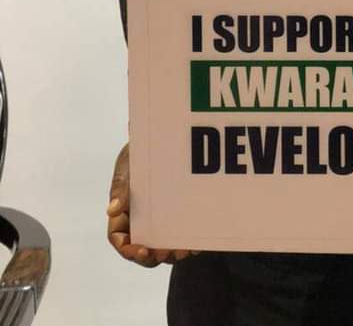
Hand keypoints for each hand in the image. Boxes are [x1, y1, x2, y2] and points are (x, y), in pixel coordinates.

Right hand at [106, 142, 196, 267]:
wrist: (159, 140)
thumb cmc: (136, 154)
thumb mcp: (127, 167)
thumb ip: (120, 188)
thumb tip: (112, 210)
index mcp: (121, 214)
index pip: (119, 239)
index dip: (128, 249)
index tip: (142, 250)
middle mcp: (137, 222)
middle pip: (141, 248)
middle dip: (152, 256)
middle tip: (166, 254)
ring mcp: (156, 221)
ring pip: (160, 245)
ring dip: (170, 253)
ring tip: (183, 251)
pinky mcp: (173, 217)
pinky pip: (177, 235)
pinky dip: (185, 242)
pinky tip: (196, 244)